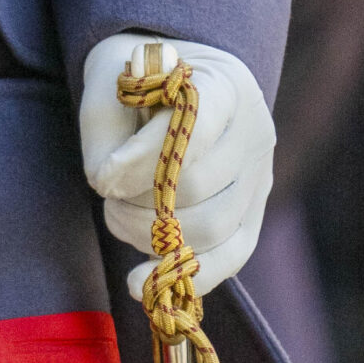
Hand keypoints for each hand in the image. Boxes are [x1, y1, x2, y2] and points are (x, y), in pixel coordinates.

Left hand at [78, 33, 273, 301]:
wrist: (175, 83)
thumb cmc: (137, 80)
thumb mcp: (110, 83)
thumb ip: (104, 131)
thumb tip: (109, 187)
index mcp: (225, 83)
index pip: (195, 126)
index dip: (145, 158)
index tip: (103, 178)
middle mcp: (256, 130)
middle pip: (201, 185)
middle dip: (140, 201)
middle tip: (107, 196)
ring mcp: (260, 176)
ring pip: (214, 227)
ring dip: (152, 236)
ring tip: (118, 216)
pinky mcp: (253, 214)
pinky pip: (230, 257)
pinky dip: (186, 275)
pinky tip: (142, 282)